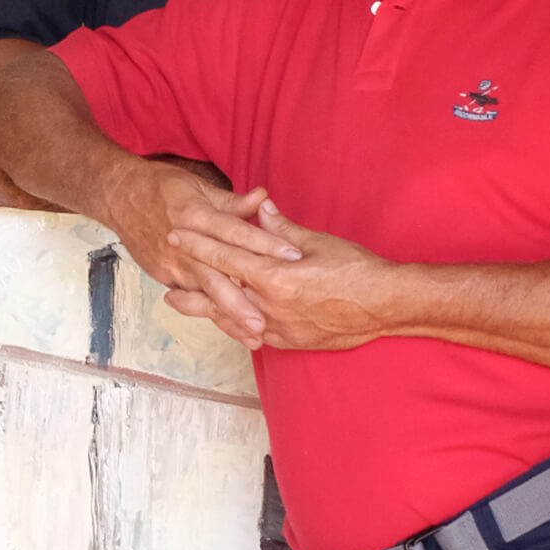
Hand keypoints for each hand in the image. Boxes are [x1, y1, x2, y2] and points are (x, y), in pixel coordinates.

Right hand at [106, 167, 302, 348]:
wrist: (119, 196)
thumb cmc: (162, 187)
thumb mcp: (198, 186)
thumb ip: (232, 201)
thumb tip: (264, 199)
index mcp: (195, 214)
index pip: (235, 232)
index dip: (264, 244)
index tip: (291, 256)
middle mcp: (183, 243)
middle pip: (216, 275)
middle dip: (241, 301)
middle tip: (265, 321)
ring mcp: (172, 263)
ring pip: (205, 295)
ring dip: (229, 317)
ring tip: (253, 337)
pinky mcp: (165, 276)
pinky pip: (192, 299)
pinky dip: (212, 314)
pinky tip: (233, 331)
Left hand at [164, 198, 394, 349]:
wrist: (384, 305)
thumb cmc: (356, 269)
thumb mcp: (317, 242)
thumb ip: (281, 228)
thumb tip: (258, 208)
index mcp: (274, 276)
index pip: (225, 257)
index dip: (198, 244)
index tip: (175, 234)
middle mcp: (270, 306)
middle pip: (218, 296)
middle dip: (190, 290)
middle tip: (165, 288)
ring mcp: (279, 328)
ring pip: (231, 319)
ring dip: (207, 311)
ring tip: (185, 306)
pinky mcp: (289, 341)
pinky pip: (252, 334)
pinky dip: (234, 325)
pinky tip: (224, 321)